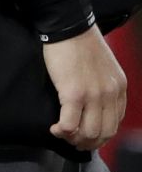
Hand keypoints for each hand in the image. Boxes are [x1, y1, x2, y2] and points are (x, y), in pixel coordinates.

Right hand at [44, 28, 126, 150]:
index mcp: (119, 88)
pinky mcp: (73, 93)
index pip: (114, 124)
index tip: (83, 136)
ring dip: (73, 139)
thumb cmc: (81, 46)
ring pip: (88, 133)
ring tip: (61, 134)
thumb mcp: (104, 69)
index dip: (98, 136)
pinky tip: (53, 128)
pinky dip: (61, 132)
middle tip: (71, 141)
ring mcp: (93, 95)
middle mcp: (110, 94)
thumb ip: (103, 88)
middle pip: (103, 133)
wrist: (69, 28)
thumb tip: (91, 107)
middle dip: (87, 143)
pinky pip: (69, 124)